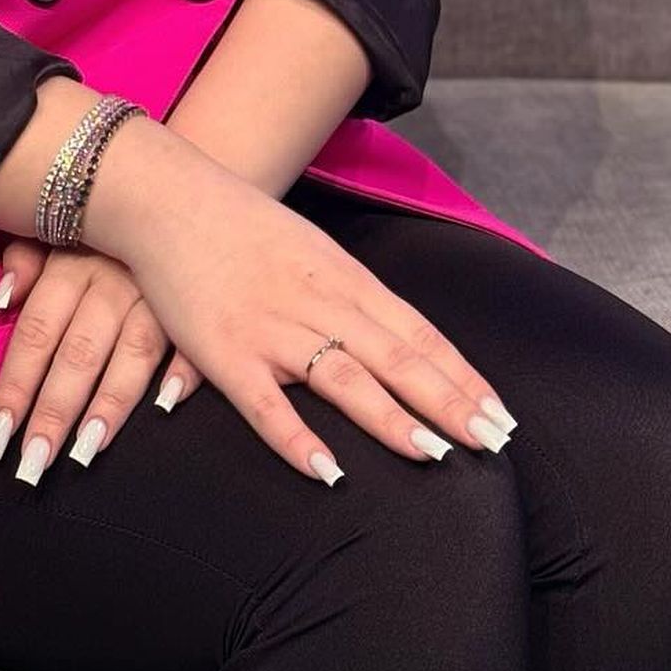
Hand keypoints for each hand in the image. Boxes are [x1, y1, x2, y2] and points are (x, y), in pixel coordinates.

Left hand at [0, 236, 193, 483]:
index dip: (15, 385)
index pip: (37, 333)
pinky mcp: (200, 301)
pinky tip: (167, 403)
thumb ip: (26, 258)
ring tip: (86, 451)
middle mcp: (113, 279)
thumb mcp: (60, 223)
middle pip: (78, 353)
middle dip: (54, 412)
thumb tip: (1, 304)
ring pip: (132, 352)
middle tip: (34, 466)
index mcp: (72, 261)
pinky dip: (183, 369)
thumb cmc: (109, 217)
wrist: (188, 182)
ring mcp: (159, 292)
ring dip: (109, 403)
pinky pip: (193, 338)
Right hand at [110, 150, 515, 486]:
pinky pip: (265, 404)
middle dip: (449, 402)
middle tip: (493, 443)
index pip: (418, 333)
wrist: (169, 198)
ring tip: (435, 455)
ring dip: (391, 419)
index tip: (501, 414)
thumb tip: (398, 343)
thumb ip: (351, 296)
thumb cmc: (243, 226)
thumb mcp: (313, 252)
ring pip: (344, 378)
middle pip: (396, 356)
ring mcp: (273, 328)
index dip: (461, 376)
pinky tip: (329, 473)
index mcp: (345, 278)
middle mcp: (319, 303)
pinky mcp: (224, 351)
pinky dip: (297, 439)